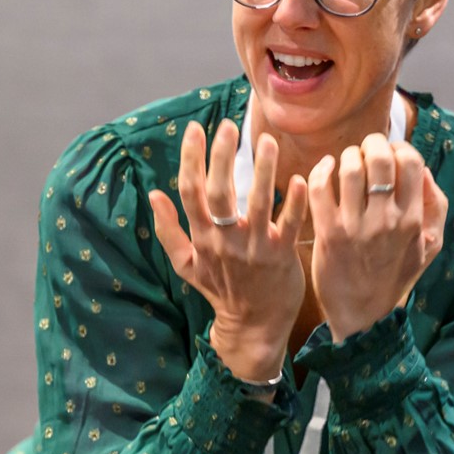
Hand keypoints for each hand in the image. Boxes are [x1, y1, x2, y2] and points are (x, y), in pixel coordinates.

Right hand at [150, 120, 308, 385]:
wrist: (252, 327)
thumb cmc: (221, 291)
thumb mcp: (186, 265)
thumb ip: (169, 230)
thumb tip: (153, 195)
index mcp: (202, 238)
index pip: (190, 192)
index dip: (190, 159)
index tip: (194, 129)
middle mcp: (225, 240)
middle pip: (219, 192)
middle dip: (221, 157)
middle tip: (228, 126)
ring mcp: (254, 248)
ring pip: (256, 203)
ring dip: (262, 171)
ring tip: (266, 142)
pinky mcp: (281, 256)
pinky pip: (289, 225)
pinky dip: (294, 203)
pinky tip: (301, 179)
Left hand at [307, 134, 447, 342]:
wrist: (363, 315)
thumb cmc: (395, 275)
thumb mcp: (430, 246)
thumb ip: (435, 206)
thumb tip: (423, 170)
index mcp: (413, 220)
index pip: (411, 161)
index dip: (399, 147)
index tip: (391, 153)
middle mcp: (387, 221)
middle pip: (380, 157)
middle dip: (371, 143)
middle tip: (366, 151)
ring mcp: (356, 227)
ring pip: (349, 168)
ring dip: (347, 157)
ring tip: (346, 163)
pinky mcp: (328, 233)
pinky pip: (321, 187)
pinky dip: (321, 169)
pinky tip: (325, 170)